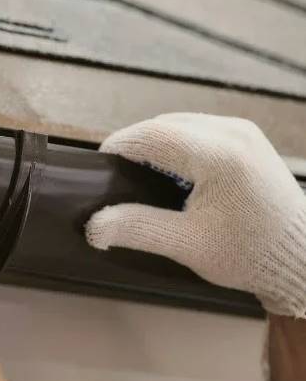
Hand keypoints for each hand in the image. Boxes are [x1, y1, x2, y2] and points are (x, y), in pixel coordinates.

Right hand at [86, 113, 305, 316]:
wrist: (300, 258)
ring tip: (137, 169)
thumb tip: (94, 225)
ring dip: (155, 140)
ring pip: (180, 122)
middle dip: (134, 143)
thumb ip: (137, 229)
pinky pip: (199, 127)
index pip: (151, 135)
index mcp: (220, 156)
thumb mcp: (188, 245)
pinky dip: (176, 141)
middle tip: (114, 171)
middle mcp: (233, 133)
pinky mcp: (248, 136)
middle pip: (164, 124)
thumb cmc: (249, 254)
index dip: (119, 145)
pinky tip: (169, 166)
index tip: (98, 164)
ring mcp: (243, 131)